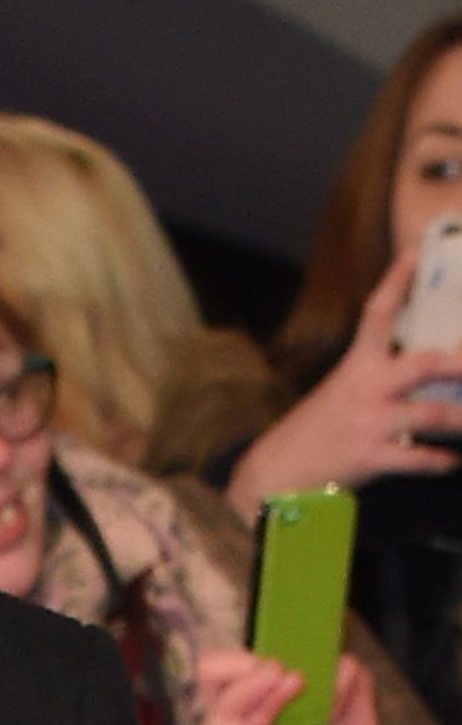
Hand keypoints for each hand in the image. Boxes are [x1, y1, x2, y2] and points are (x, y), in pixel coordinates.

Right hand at [190, 650, 305, 724]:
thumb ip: (288, 713)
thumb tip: (326, 668)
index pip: (209, 674)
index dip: (235, 661)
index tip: (269, 660)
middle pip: (213, 684)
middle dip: (253, 671)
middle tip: (285, 668)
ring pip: (228, 712)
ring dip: (265, 695)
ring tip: (296, 684)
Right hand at [229, 247, 461, 517]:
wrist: (280, 470)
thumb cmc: (320, 427)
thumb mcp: (345, 392)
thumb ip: (383, 378)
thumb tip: (435, 368)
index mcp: (356, 366)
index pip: (376, 315)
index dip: (396, 284)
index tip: (414, 254)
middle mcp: (365, 388)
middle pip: (423, 364)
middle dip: (460, 362)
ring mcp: (370, 423)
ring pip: (433, 414)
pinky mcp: (372, 457)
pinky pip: (420, 458)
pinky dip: (442, 461)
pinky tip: (451, 461)